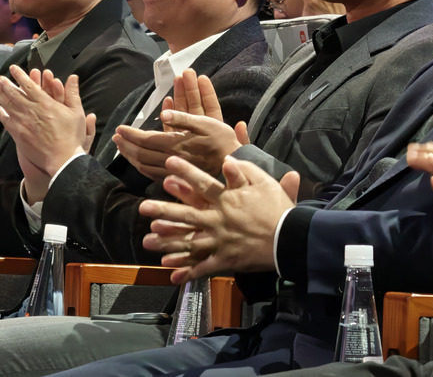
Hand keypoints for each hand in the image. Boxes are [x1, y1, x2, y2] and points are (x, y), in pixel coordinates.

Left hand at [0, 66, 94, 177]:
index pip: (29, 85)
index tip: (13, 69)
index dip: (20, 75)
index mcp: (46, 103)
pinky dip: (1, 113)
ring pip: (9, 106)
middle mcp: (32, 111)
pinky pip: (7, 121)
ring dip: (1, 95)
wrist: (62, 159)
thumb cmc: (72, 136)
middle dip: (6, 84)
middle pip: (15, 94)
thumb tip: (73, 77)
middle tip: (0, 78)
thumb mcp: (77, 113)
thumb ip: (73, 93)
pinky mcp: (19, 135)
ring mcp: (23, 123)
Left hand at [113, 70, 238, 179]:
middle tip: (115, 137)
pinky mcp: (177, 179)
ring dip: (131, 156)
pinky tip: (138, 162)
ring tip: (122, 148)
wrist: (236, 168)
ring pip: (145, 166)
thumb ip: (183, 118)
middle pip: (141, 154)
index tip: (119, 128)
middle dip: (126, 145)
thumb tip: (163, 113)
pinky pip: (153, 175)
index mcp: (176, 145)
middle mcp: (172, 160)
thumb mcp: (207, 124)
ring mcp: (174, 172)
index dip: (131, 134)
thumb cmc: (223, 142)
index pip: (146, 140)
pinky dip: (141, 167)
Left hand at [139, 155, 299, 282]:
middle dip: (163, 210)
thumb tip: (228, 158)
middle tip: (143, 207)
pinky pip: (204, 267)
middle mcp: (219, 219)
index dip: (185, 172)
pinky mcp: (226, 259)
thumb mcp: (265, 183)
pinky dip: (188, 271)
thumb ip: (245, 170)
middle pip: (187, 214)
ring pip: (189, 241)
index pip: (203, 183)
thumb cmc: (278, 209)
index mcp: (228, 199)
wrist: (289, 239)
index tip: (168, 164)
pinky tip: (172, 273)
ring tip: (148, 241)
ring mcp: (221, 241)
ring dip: (168, 242)